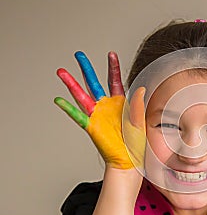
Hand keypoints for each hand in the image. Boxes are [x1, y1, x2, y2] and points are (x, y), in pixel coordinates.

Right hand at [54, 51, 145, 168]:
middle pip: (93, 83)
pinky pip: (78, 116)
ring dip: (72, 84)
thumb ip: (138, 105)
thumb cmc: (136, 143)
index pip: (115, 81)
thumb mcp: (140, 121)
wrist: (129, 160)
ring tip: (61, 72)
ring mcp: (97, 115)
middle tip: (79, 55)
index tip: (111, 54)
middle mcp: (106, 106)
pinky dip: (68, 109)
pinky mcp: (91, 127)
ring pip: (82, 96)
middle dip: (86, 69)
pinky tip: (59, 100)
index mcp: (120, 103)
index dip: (113, 67)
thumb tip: (141, 89)